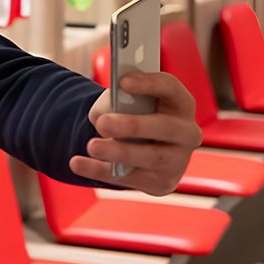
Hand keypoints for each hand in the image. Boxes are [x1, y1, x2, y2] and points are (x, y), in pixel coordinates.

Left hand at [70, 73, 202, 195]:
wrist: (137, 149)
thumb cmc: (131, 115)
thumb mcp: (124, 102)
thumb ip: (117, 102)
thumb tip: (104, 115)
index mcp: (180, 103)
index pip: (171, 88)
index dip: (149, 83)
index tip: (123, 81)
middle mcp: (186, 133)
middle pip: (166, 127)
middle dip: (134, 125)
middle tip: (103, 123)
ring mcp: (178, 160)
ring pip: (151, 157)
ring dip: (119, 152)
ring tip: (91, 146)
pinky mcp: (161, 182)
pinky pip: (131, 179)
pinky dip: (100, 170)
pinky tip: (77, 163)